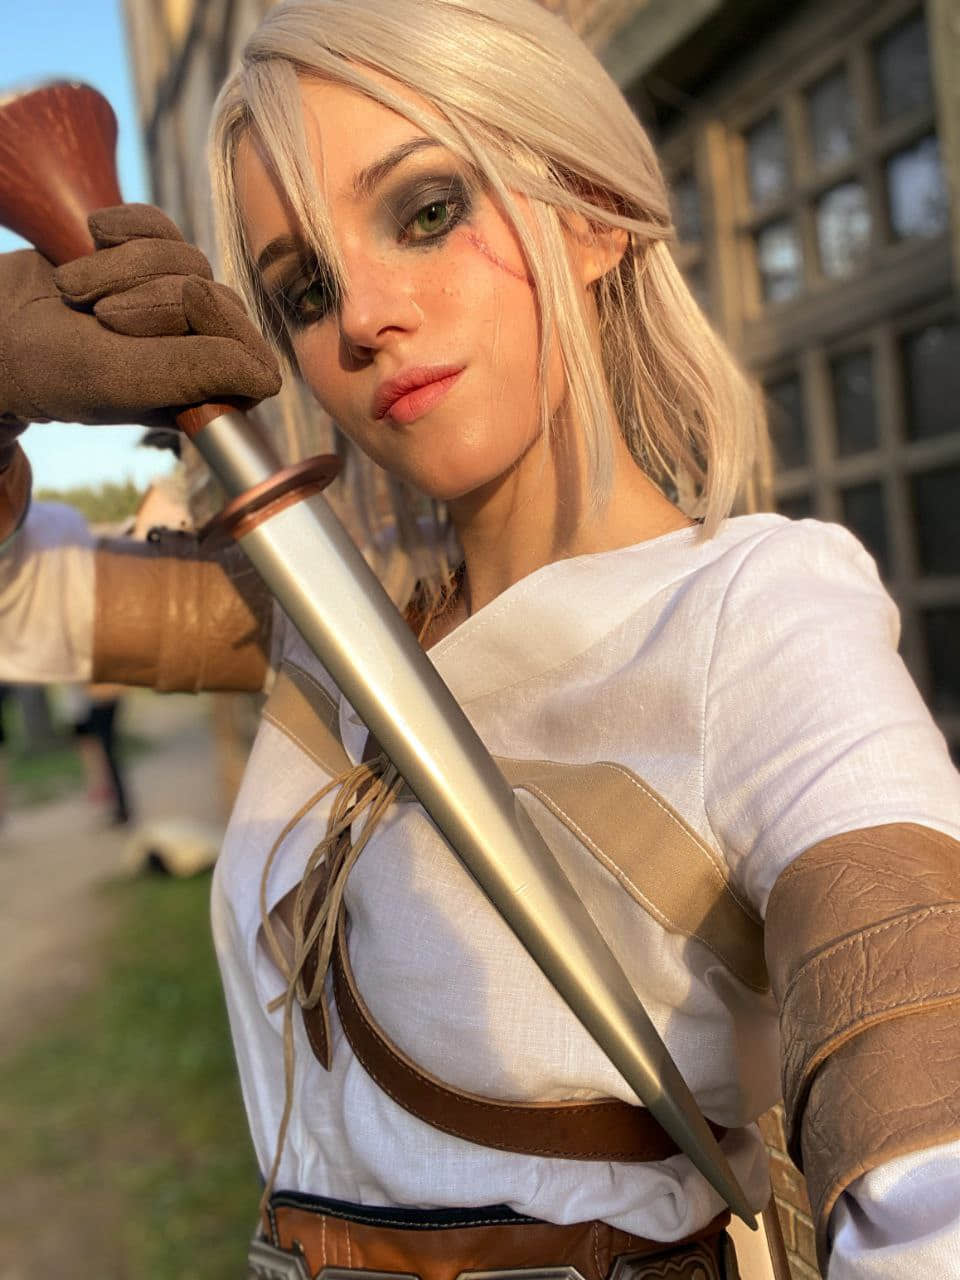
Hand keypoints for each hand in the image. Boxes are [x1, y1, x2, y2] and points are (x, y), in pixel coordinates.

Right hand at [0, 204, 280, 427]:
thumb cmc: (48, 367)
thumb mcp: (117, 377)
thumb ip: (192, 373)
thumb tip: (269, 378)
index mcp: (201, 394)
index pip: (249, 355)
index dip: (201, 331)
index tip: (128, 326)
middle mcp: (198, 351)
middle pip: (219, 300)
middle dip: (153, 296)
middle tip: (99, 316)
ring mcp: (176, 304)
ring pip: (191, 259)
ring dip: (124, 265)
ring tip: (76, 292)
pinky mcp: (151, 258)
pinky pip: (165, 225)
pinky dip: (126, 224)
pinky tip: (91, 236)